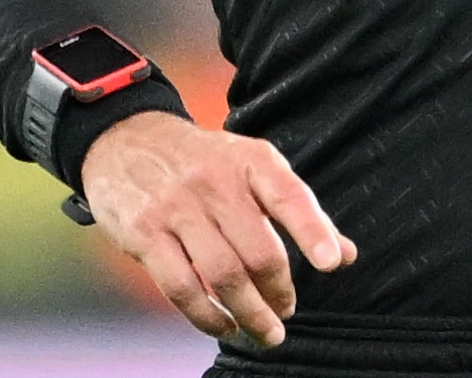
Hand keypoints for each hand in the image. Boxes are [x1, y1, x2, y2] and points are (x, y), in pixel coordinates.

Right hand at [82, 111, 354, 349]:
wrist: (126, 140)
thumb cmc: (205, 162)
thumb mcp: (253, 167)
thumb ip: (297, 210)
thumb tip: (345, 255)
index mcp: (252, 160)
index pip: (290, 197)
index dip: (314, 232)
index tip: (331, 264)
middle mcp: (217, 181)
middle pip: (258, 250)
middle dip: (279, 291)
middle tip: (287, 312)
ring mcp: (177, 208)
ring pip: (223, 274)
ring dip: (249, 312)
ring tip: (265, 332)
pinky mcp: (144, 234)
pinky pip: (181, 287)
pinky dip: (206, 316)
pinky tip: (224, 326)